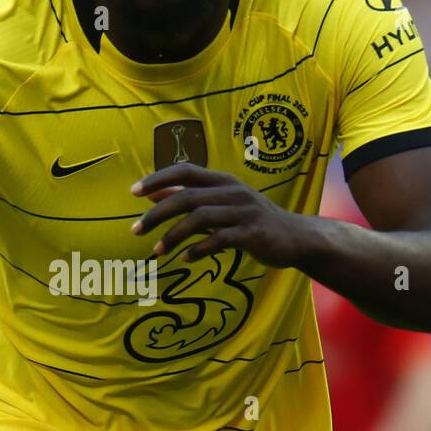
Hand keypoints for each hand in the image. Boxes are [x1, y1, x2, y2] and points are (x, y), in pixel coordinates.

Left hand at [130, 162, 308, 266]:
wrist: (296, 238)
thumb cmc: (251, 220)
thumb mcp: (221, 204)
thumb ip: (189, 198)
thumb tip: (152, 194)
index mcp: (223, 181)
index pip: (186, 171)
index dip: (159, 178)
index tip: (134, 192)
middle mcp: (233, 191)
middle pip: (187, 197)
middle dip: (157, 214)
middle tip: (135, 230)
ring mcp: (244, 212)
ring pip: (200, 218)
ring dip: (174, 235)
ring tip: (157, 250)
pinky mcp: (254, 234)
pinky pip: (220, 240)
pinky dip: (199, 249)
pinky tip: (186, 259)